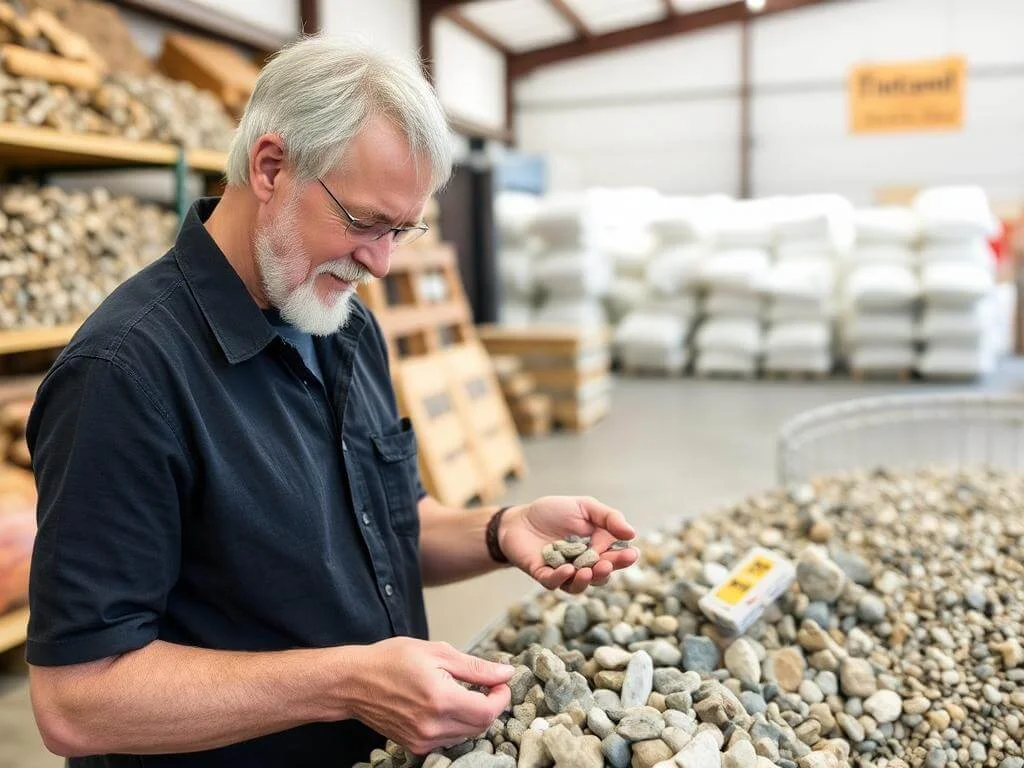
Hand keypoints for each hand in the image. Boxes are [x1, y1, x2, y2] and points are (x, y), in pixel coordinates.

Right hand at [344, 637, 511, 754]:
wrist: (354, 682)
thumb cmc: (392, 660)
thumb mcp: (437, 653)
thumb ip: (475, 667)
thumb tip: (505, 672)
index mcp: (441, 699)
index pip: (488, 711)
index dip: (501, 697)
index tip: (500, 683)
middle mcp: (433, 725)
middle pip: (481, 726)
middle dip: (490, 705)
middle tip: (486, 686)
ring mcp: (423, 740)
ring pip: (466, 735)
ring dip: (473, 716)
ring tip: (463, 693)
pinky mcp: (415, 746)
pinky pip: (448, 740)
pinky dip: (455, 725)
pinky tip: (446, 706)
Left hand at [499, 496, 637, 593]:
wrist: (519, 517)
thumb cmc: (554, 512)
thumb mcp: (585, 507)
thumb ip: (608, 517)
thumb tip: (632, 533)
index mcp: (596, 548)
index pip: (614, 557)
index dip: (623, 558)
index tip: (631, 554)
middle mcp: (582, 564)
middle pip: (599, 574)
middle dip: (606, 570)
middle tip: (607, 564)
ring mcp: (563, 572)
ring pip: (579, 585)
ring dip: (585, 580)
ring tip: (588, 570)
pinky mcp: (543, 575)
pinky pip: (554, 583)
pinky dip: (561, 578)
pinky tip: (567, 570)